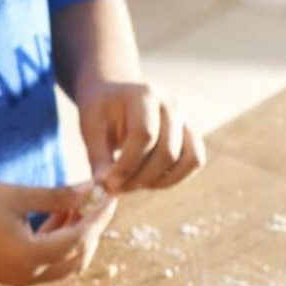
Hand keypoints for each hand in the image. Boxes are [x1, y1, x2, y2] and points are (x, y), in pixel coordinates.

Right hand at [0, 179, 115, 285]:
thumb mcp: (19, 195)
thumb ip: (59, 197)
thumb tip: (93, 190)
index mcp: (29, 257)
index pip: (80, 238)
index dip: (99, 216)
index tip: (110, 195)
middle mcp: (25, 275)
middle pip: (77, 258)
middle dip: (91, 230)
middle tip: (98, 201)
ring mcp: (16, 278)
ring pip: (63, 264)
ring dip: (75, 237)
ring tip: (78, 204)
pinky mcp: (8, 273)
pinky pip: (45, 263)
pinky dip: (57, 243)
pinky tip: (58, 215)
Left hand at [77, 79, 205, 194]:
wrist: (116, 95)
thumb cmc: (101, 111)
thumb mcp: (91, 128)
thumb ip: (98, 158)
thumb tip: (102, 190)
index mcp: (143, 95)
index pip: (144, 134)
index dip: (127, 164)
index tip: (108, 182)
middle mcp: (170, 105)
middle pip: (167, 151)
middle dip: (140, 177)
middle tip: (115, 188)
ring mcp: (184, 119)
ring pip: (187, 158)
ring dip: (158, 181)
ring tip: (130, 185)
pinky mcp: (189, 134)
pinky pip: (195, 161)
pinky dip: (174, 178)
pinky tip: (148, 182)